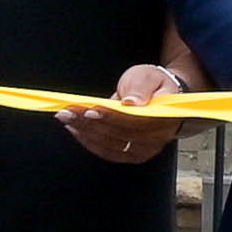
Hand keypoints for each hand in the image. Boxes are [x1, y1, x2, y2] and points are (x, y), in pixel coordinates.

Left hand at [58, 63, 188, 163]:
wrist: (159, 99)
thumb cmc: (153, 85)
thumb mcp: (148, 76)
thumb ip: (141, 87)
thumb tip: (131, 103)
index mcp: (165, 117)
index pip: (135, 120)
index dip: (111, 117)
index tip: (90, 109)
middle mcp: (157, 139)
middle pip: (118, 134)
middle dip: (90, 122)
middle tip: (67, 112)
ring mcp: (144, 150)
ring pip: (110, 145)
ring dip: (85, 132)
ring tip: (66, 117)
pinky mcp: (131, 155)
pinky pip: (107, 152)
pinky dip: (88, 141)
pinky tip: (75, 129)